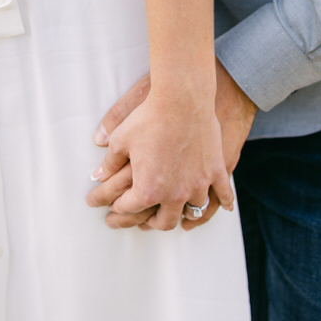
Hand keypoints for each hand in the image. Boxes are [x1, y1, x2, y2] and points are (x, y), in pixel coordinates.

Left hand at [86, 60, 256, 228]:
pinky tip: (223, 207)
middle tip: (142, 220)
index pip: (129, 208)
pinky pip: (223, 195)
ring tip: (176, 211)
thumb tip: (97, 176)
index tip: (110, 208)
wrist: (181, 98)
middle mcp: (174, 194)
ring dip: (183, 213)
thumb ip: (109, 163)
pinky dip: (223, 203)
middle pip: (163, 222)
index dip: (116, 208)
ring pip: (192, 212)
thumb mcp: (121, 139)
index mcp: (148, 189)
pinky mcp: (216, 172)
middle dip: (150, 222)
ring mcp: (198, 185)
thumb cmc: (148, 116)